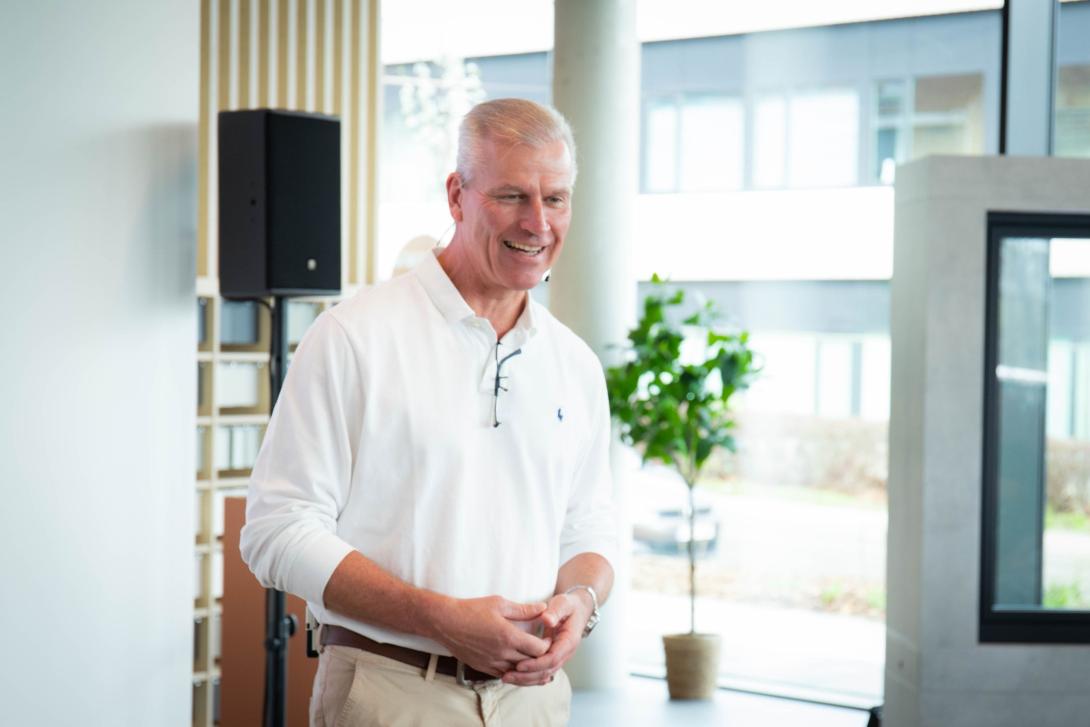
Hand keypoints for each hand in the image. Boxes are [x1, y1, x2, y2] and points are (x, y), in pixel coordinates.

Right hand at [432, 596, 551, 676]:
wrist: (445, 622)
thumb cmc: (472, 610)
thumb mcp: (500, 604)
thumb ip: (524, 609)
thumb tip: (543, 608)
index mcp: (509, 636)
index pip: (538, 649)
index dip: (547, 645)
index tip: (548, 638)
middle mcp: (502, 653)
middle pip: (531, 663)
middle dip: (541, 658)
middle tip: (545, 650)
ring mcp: (492, 663)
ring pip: (518, 673)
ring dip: (528, 668)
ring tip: (535, 661)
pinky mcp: (483, 668)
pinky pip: (504, 675)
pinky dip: (513, 672)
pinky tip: (516, 665)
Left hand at [502, 591, 591, 685]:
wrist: (576, 610)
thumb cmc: (568, 606)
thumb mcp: (563, 604)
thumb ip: (555, 612)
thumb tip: (547, 620)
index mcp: (569, 641)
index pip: (553, 658)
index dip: (535, 664)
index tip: (518, 665)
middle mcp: (566, 653)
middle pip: (547, 671)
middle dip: (527, 676)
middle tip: (507, 676)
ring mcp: (559, 657)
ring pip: (543, 674)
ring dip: (525, 678)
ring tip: (506, 678)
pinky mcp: (552, 658)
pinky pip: (541, 671)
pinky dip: (528, 675)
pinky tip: (513, 676)